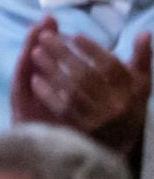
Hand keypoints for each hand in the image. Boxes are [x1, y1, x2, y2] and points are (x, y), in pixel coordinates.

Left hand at [12, 17, 153, 157]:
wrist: (123, 146)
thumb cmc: (129, 106)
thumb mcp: (140, 84)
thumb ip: (142, 58)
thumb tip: (145, 33)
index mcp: (132, 92)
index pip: (111, 67)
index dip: (93, 49)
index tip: (75, 34)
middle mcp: (117, 106)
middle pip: (87, 76)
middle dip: (64, 54)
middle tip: (45, 37)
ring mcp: (98, 120)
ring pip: (72, 91)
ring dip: (52, 70)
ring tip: (35, 52)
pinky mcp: (81, 132)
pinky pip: (62, 110)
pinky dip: (48, 94)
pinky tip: (35, 79)